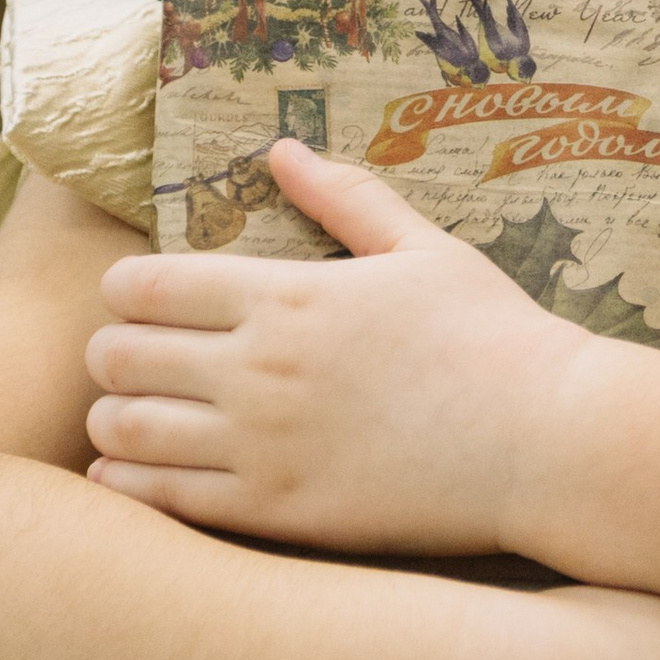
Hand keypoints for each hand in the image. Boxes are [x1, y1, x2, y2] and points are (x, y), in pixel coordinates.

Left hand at [85, 143, 580, 553]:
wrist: (549, 440)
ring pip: (122, 430)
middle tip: (135, 365)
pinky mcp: (277, 511)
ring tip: (137, 422)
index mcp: (286, 294)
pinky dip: (127, 488)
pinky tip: (138, 478)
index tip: (145, 304)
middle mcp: (259, 366)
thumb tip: (281, 148)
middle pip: (116, 355)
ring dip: (113, 422)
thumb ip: (344, 197)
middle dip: (111, 355)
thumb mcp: (424, 248)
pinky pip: (160, 500)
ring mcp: (263, 444)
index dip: (124, 292)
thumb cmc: (494, 338)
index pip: (142, 284)